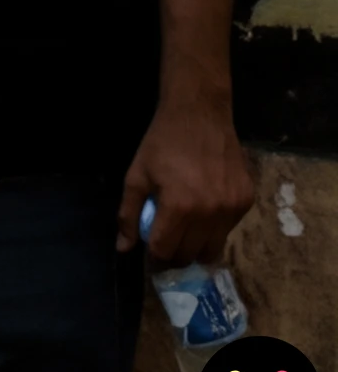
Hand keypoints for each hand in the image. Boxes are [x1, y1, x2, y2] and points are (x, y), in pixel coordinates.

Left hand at [124, 96, 255, 264]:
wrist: (199, 116)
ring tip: (184, 232)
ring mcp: (233, 208)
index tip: (150, 251)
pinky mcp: (247, 201)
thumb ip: (128, 214)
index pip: (166, 250)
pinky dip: (214, 229)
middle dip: (175, 256)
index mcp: (179, 207)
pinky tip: (203, 212)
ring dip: (196, 247)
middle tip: (166, 243)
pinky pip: (229, 229)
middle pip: (192, 255)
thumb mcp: (136, 176)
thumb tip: (124, 248)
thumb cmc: (162, 144)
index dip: (154, 256)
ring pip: (214, 248)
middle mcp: (210, 213)